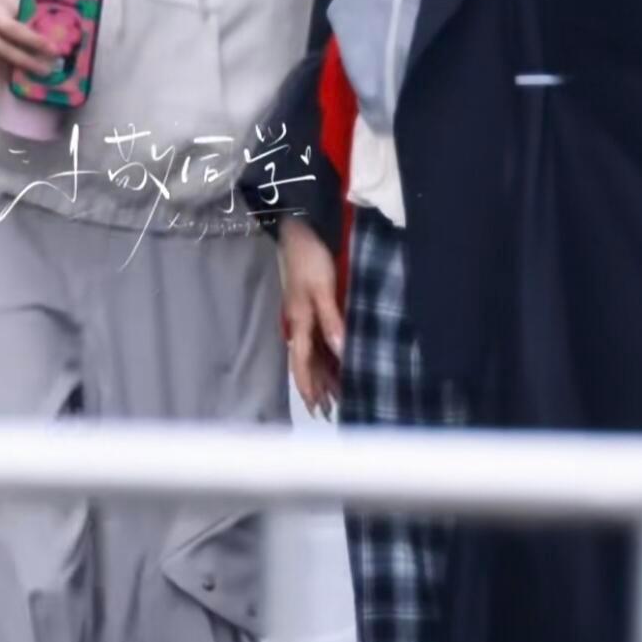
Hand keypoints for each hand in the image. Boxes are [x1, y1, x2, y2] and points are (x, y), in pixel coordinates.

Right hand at [0, 0, 64, 79]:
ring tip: (34, 71)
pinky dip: (0, 66)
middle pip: (3, 47)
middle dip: (26, 60)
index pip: (13, 28)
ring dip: (15, 66)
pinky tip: (15, 69)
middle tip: (47, 69)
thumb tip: (51, 26)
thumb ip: (26, 8)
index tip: (52, 49)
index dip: (32, 40)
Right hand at [278, 217, 343, 414]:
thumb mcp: (322, 289)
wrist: (300, 228)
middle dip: (316, 388)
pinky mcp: (312, 306)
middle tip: (329, 413)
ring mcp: (304, 315)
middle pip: (307, 364)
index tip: (318, 409)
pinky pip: (319, 340)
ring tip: (335, 397)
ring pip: (313, 354)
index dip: (309, 387)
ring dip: (322, 375)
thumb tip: (343, 354)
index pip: (302, 364)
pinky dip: (327, 356)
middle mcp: (299, 323)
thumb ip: (332, 322)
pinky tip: (337, 363)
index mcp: (299, 323)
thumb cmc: (310, 258)